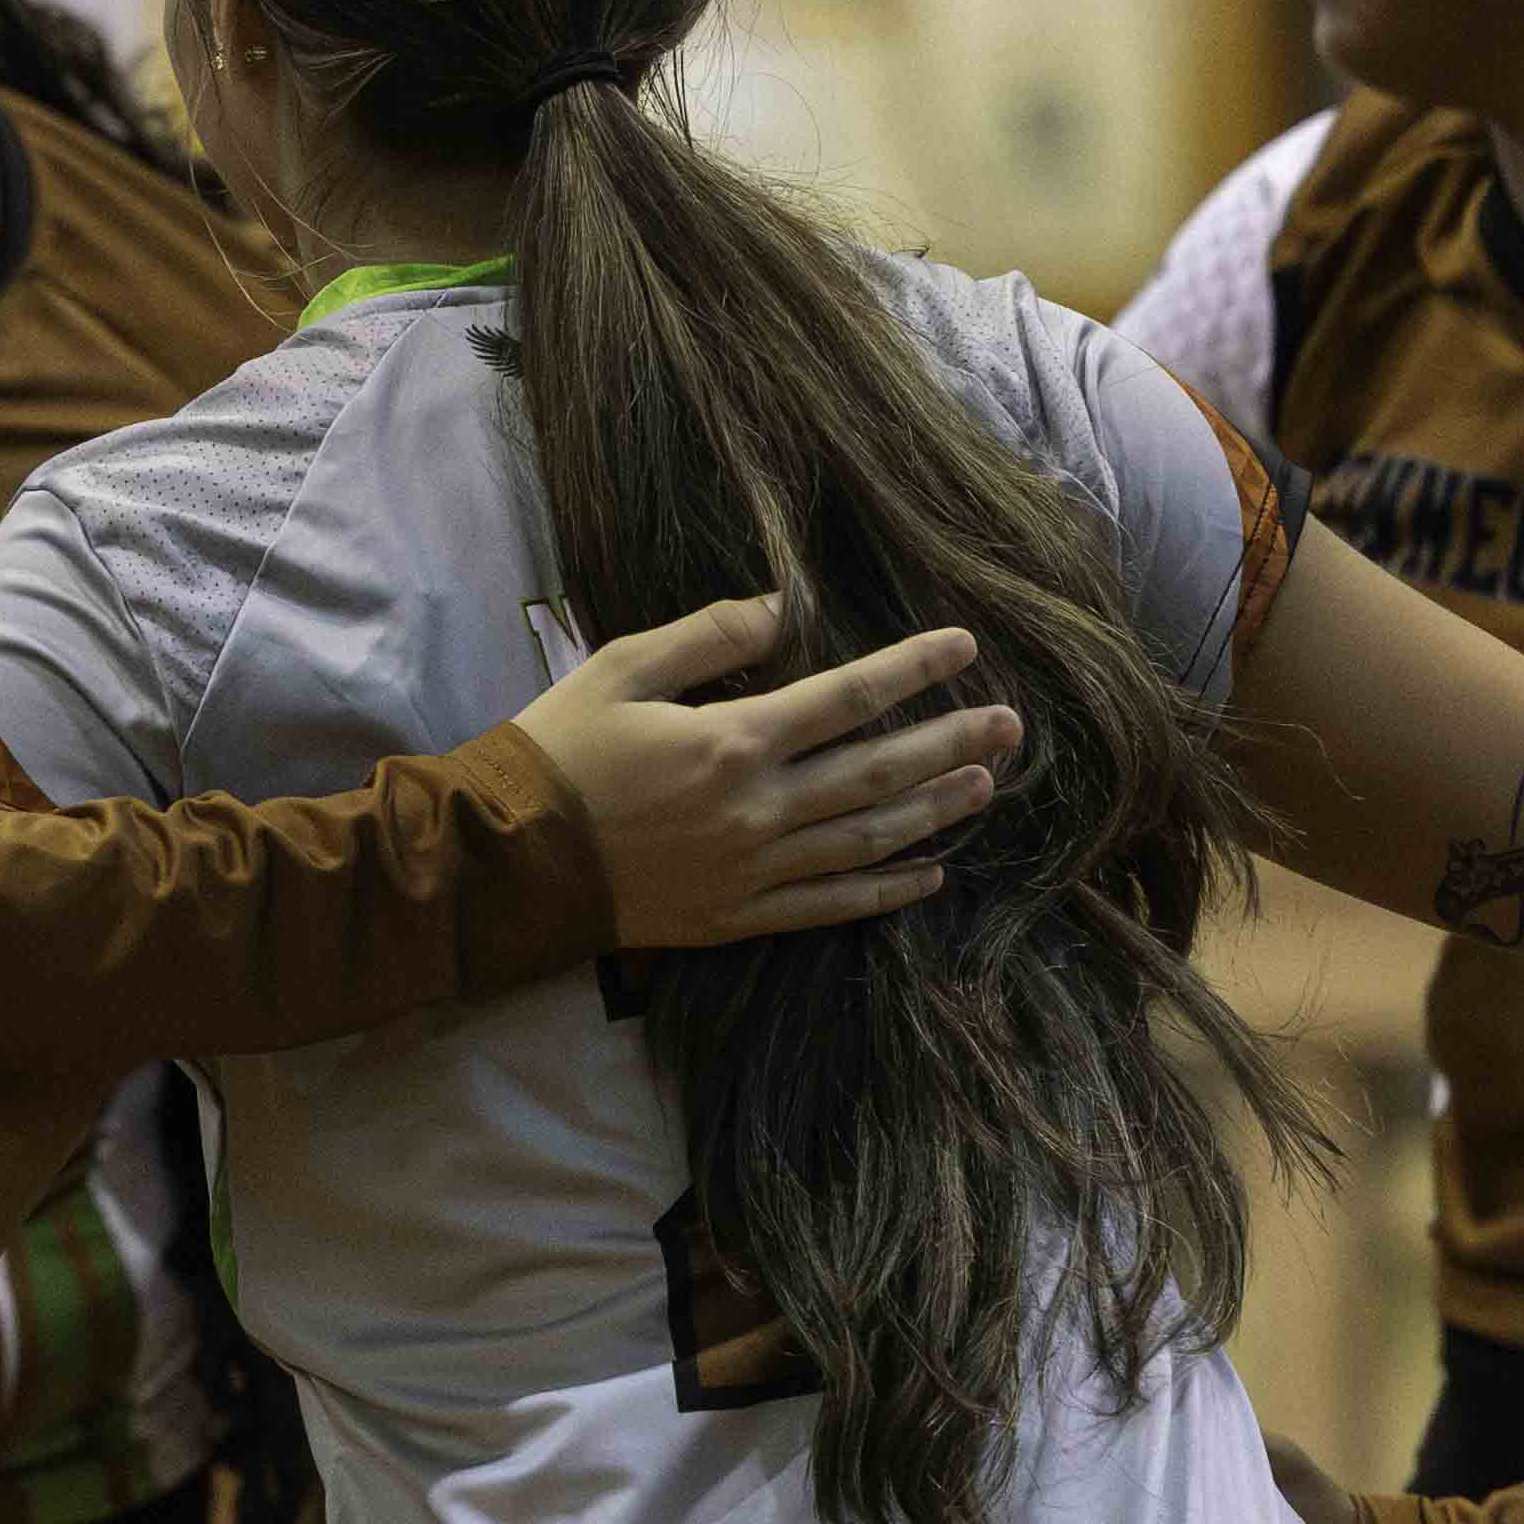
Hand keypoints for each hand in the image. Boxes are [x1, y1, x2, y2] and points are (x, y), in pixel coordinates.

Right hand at [516, 598, 1021, 948]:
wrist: (511, 861)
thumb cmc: (560, 752)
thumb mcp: (623, 667)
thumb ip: (710, 636)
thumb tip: (784, 609)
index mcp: (734, 740)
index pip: (847, 697)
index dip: (912, 668)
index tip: (964, 644)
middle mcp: (759, 809)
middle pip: (879, 771)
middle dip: (952, 742)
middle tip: (1011, 723)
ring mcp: (755, 869)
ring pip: (868, 840)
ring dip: (935, 811)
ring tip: (986, 784)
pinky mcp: (740, 915)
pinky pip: (833, 905)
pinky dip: (888, 891)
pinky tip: (930, 874)